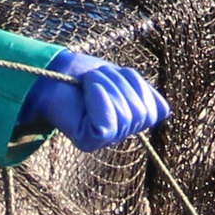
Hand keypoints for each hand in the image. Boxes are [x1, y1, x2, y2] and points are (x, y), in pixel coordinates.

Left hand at [18, 50, 168, 151]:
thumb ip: (144, 94)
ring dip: (107, 86)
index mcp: (131, 120)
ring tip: (89, 83)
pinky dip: (99, 99)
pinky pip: (108, 123)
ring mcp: (105, 141)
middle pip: (141, 112)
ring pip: (126, 115)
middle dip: (120, 84)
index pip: (155, 110)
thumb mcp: (122, 79)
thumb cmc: (84, 75)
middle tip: (97, 78)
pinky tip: (89, 90)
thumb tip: (164, 113)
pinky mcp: (89, 141)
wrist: (50, 73)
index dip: (137, 86)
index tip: (115, 76)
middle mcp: (120, 134)